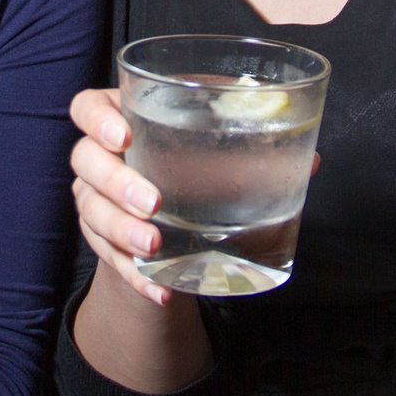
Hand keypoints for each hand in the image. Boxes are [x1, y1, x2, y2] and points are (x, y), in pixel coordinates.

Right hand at [69, 87, 321, 308]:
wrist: (179, 214)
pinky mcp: (103, 239)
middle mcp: (100, 156)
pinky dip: (135, 276)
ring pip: (91, 210)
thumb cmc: (197, 163)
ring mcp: (96, 198)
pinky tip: (160, 288)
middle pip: (84, 160)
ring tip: (153, 246)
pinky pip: (109, 258)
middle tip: (153, 203)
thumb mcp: (223, 147)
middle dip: (116, 183)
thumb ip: (258, 145)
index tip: (125, 137)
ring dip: (120, 231)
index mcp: (123, 116)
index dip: (98, 120)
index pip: (88, 107)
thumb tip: (311, 160)